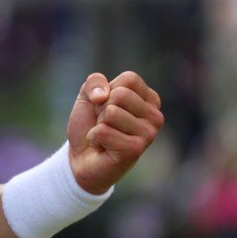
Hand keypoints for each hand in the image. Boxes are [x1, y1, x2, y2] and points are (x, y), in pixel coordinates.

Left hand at [67, 71, 163, 194]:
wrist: (81, 158)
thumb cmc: (90, 125)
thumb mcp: (88, 96)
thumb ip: (94, 82)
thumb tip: (102, 96)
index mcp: (151, 100)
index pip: (130, 79)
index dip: (109, 91)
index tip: (107, 108)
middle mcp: (155, 116)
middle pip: (120, 95)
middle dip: (101, 109)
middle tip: (104, 124)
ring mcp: (148, 134)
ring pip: (111, 113)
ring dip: (98, 125)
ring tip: (105, 136)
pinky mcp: (135, 150)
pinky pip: (103, 131)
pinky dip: (94, 138)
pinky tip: (102, 147)